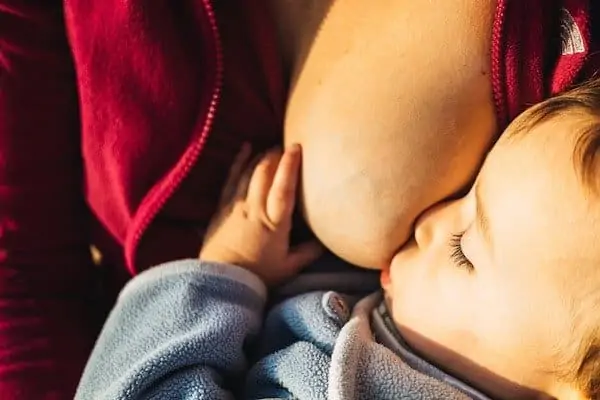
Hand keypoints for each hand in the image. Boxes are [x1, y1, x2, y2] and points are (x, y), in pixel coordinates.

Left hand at [200, 143, 322, 284]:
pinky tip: (245, 148)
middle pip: (264, 173)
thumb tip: (325, 242)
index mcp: (274, 222)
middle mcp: (254, 208)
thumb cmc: (257, 275)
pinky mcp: (222, 207)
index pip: (283, 187)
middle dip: (275, 155)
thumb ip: (308, 253)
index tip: (297, 147)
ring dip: (261, 156)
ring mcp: (236, 205)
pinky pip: (231, 178)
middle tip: (286, 146)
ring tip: (271, 147)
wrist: (221, 280)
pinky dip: (239, 161)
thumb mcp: (288, 268)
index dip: (290, 165)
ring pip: (249, 172)